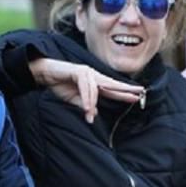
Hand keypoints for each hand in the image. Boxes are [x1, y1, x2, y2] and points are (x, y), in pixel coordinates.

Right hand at [29, 58, 143, 123]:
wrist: (46, 74)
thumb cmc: (60, 85)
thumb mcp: (75, 100)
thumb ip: (86, 105)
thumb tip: (95, 113)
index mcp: (95, 83)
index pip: (113, 89)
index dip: (124, 93)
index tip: (137, 97)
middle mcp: (94, 76)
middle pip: (112, 84)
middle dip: (125, 89)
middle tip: (139, 92)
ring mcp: (87, 73)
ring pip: (96, 90)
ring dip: (92, 103)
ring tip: (89, 115)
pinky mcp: (79, 71)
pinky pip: (86, 86)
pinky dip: (86, 97)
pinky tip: (87, 107)